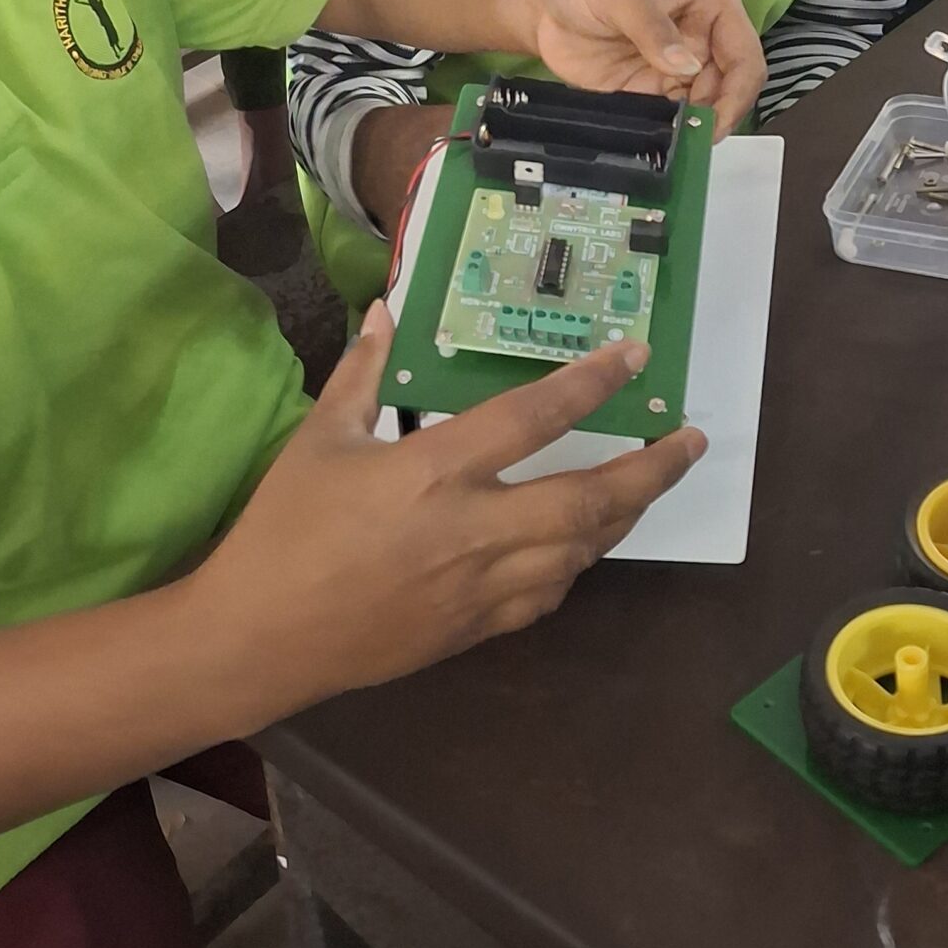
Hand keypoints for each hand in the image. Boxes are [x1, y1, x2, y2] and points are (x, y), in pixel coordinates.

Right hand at [198, 304, 705, 715]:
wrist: (259, 638)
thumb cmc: (285, 528)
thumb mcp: (321, 436)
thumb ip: (363, 371)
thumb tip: (385, 310)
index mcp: (434, 471)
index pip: (534, 418)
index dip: (593, 383)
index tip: (636, 357)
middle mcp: (472, 530)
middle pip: (587, 499)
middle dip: (649, 471)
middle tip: (689, 442)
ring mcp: (478, 587)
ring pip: (579, 552)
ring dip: (624, 516)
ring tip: (650, 483)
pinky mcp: (472, 630)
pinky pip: (546, 596)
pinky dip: (576, 564)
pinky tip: (585, 544)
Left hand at [498, 0, 764, 137]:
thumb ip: (653, 28)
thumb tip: (687, 67)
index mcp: (711, 7)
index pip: (744, 54)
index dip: (739, 90)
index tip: (716, 120)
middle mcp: (703, 42)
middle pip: (730, 90)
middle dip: (717, 116)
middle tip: (691, 139)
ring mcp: (677, 71)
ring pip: (704, 109)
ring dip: (694, 130)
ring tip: (673, 145)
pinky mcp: (648, 93)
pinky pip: (670, 120)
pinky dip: (668, 134)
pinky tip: (655, 144)